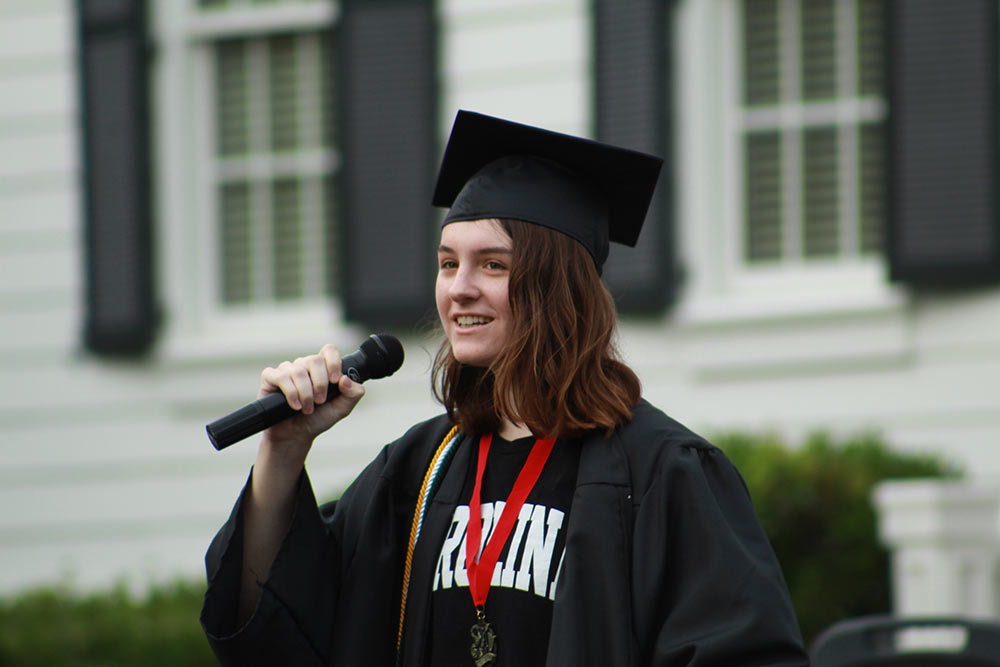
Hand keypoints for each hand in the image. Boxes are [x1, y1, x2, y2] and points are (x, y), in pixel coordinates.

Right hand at [257, 343, 365, 459]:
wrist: (296, 436)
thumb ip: (353, 394)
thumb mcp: (342, 409)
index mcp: (322, 369)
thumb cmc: (318, 419)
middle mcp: (304, 366)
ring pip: (298, 370)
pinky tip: (295, 405)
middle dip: (320, 383)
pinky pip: (281, 376)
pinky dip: (291, 393)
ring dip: (306, 393)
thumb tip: (346, 379)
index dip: (333, 362)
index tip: (335, 381)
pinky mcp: (270, 378)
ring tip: (307, 409)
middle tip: (320, 401)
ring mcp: (287, 370)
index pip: (329, 350)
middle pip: (314, 360)